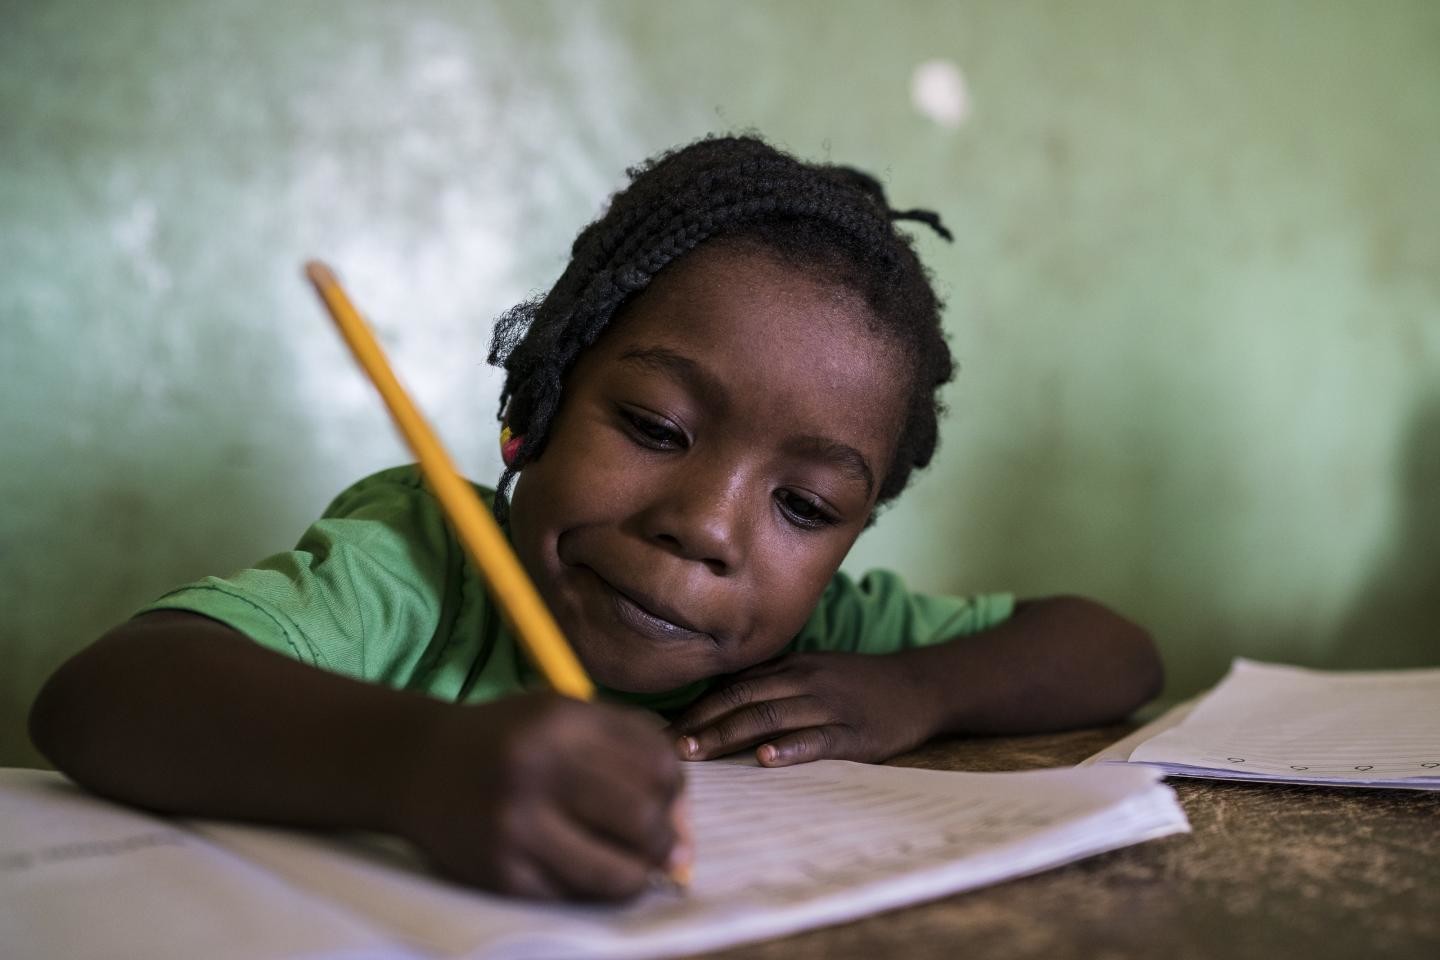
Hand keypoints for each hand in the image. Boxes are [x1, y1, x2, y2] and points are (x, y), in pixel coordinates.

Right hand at [397, 692, 686, 900]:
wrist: (419, 765)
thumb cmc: (512, 739)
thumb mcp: (567, 714)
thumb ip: (631, 748)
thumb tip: (684, 821)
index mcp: (560, 722)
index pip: (658, 766)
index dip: (677, 791)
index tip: (670, 803)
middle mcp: (536, 771)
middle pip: (643, 820)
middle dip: (667, 841)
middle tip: (666, 847)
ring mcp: (515, 827)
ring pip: (617, 873)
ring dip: (639, 874)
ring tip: (634, 866)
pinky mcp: (501, 874)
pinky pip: (575, 896)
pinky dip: (593, 888)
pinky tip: (584, 868)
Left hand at [668, 652, 937, 766]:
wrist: (919, 686)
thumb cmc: (857, 685)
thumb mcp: (812, 672)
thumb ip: (770, 685)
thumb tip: (716, 704)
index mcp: (790, 667)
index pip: (733, 686)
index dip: (697, 707)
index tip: (665, 730)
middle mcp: (804, 680)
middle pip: (744, 699)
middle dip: (703, 722)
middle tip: (671, 746)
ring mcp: (830, 705)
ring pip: (772, 716)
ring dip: (731, 733)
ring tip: (699, 752)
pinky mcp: (856, 733)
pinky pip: (818, 739)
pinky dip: (790, 748)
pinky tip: (765, 758)